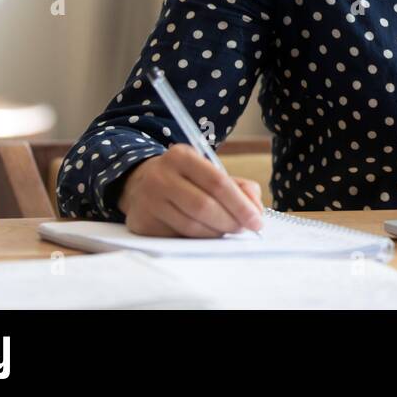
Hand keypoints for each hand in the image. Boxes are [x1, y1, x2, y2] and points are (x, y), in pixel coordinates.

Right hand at [116, 143, 264, 236]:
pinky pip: (177, 237)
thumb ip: (238, 186)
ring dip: (216, 233)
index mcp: (181, 156)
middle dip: (230, 221)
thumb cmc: (184, 179)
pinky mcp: (142, 223)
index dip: (240, 204)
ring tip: (227, 230)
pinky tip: (205, 234)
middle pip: (204, 206)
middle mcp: (161, 176)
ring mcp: (148, 201)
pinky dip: (197, 239)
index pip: (217, 182)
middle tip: (244, 229)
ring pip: (191, 226)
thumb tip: (256, 210)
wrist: (140, 183)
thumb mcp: (209, 171)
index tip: (257, 220)